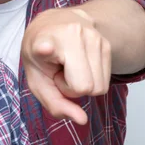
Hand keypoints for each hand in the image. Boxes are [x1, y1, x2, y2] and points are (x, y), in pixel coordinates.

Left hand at [21, 8, 111, 124]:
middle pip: (85, 88)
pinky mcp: (107, 43)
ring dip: (83, 83)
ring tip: (69, 66)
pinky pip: (106, 81)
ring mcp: (92, 36)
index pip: (44, 47)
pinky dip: (93, 78)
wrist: (54, 24)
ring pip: (99, 87)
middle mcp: (69, 35)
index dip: (45, 49)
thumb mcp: (37, 81)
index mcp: (42, 41)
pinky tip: (80, 62)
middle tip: (60, 72)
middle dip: (72, 89)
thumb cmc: (42, 56)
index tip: (44, 48)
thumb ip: (54, 104)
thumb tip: (81, 120)